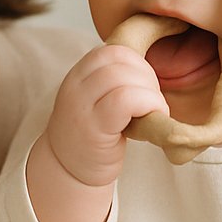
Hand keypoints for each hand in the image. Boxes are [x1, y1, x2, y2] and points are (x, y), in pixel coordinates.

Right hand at [45, 44, 166, 186]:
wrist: (68, 171)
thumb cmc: (91, 135)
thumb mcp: (95, 99)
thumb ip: (113, 81)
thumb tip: (148, 69)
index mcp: (78, 75)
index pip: (111, 50)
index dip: (137, 62)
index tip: (144, 85)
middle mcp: (75, 87)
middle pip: (119, 60)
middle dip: (147, 77)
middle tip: (151, 101)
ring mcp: (81, 107)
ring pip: (124, 78)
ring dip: (151, 93)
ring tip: (153, 111)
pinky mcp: (94, 128)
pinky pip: (125, 100)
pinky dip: (149, 104)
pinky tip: (152, 118)